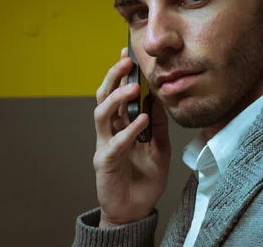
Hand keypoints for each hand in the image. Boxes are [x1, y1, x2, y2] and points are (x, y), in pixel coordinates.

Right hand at [93, 47, 170, 227]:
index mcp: (122, 125)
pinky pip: (114, 143)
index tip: (128, 53)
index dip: (120, 74)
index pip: (117, 94)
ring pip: (102, 115)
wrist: (136, 209)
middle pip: (104, 97)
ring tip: (133, 87)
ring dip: (117, 99)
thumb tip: (160, 100)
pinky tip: (140, 120)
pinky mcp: (105, 163)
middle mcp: (110, 132)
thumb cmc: (146, 178)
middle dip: (113, 77)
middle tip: (126, 61)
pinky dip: (128, 130)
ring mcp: (105, 146)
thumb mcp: (160, 147)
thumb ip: (158, 125)